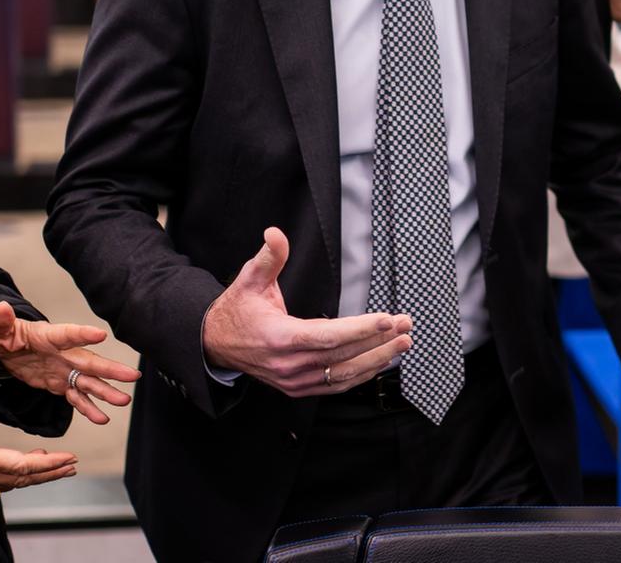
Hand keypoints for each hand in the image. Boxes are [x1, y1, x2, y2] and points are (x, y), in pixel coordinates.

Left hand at [0, 301, 141, 424]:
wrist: (6, 352)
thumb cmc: (5, 336)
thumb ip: (1, 321)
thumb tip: (1, 307)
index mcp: (49, 337)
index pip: (68, 335)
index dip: (84, 335)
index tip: (101, 335)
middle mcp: (63, 354)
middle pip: (90, 362)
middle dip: (111, 369)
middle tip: (132, 375)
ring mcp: (64, 370)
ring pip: (89, 382)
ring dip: (106, 392)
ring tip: (123, 401)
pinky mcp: (59, 385)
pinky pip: (77, 397)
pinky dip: (88, 408)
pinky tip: (101, 418)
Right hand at [0, 372, 77, 492]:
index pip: (20, 466)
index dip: (47, 464)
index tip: (69, 459)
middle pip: (21, 477)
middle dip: (50, 472)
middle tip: (73, 466)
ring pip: (11, 480)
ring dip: (36, 474)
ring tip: (58, 467)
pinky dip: (16, 473)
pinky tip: (24, 464)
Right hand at [201, 228, 412, 396]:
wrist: (215, 344)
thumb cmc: (237, 311)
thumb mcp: (249, 280)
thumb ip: (269, 257)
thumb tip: (275, 234)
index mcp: (278, 338)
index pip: (327, 336)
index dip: (359, 329)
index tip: (386, 319)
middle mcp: (288, 364)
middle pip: (342, 355)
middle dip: (378, 341)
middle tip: (405, 326)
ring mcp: (294, 380)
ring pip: (343, 374)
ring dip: (377, 359)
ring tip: (402, 342)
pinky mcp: (299, 387)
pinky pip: (335, 385)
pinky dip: (361, 375)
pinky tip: (381, 361)